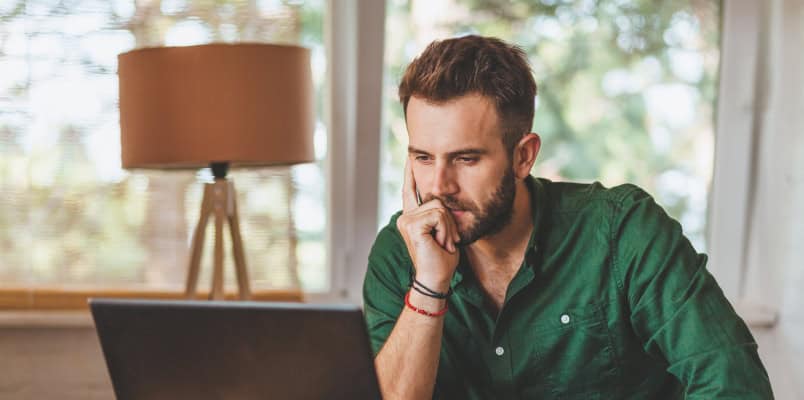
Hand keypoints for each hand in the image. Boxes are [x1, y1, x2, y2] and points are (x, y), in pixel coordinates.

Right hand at [396, 160, 459, 290]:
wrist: (436, 279)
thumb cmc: (443, 259)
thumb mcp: (444, 231)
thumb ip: (441, 215)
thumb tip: (447, 199)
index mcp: (411, 217)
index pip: (410, 189)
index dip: (410, 171)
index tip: (409, 154)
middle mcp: (405, 216)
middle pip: (436, 199)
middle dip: (449, 221)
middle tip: (447, 241)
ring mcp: (406, 220)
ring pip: (439, 206)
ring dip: (449, 227)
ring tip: (444, 244)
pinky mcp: (411, 225)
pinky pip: (439, 215)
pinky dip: (446, 230)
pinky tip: (441, 244)